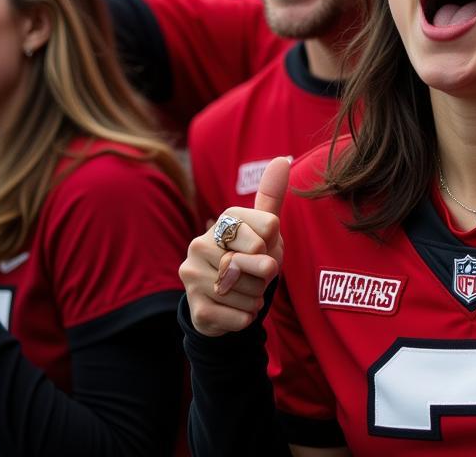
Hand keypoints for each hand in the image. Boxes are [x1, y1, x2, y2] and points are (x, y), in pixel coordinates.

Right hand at [179, 156, 289, 336]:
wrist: (227, 302)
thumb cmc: (252, 257)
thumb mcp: (266, 228)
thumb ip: (272, 196)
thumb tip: (282, 160)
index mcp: (222, 221)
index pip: (269, 228)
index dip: (274, 244)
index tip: (262, 248)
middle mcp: (200, 244)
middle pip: (259, 258)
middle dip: (267, 272)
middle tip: (257, 274)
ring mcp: (193, 277)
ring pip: (250, 289)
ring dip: (258, 296)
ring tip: (246, 291)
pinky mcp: (197, 310)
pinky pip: (240, 315)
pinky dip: (248, 316)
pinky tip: (237, 310)